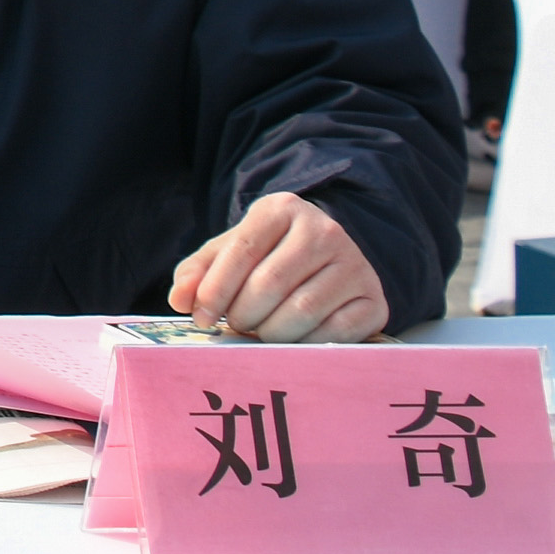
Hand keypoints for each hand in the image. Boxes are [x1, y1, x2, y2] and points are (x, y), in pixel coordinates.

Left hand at [168, 190, 391, 341]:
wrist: (325, 263)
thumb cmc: (267, 258)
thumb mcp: (229, 254)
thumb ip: (197, 272)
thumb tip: (180, 300)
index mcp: (283, 209)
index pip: (242, 251)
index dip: (215, 289)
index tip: (201, 316)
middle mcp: (325, 230)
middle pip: (270, 284)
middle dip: (242, 314)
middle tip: (235, 326)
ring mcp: (355, 264)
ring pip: (302, 311)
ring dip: (271, 333)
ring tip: (260, 333)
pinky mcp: (374, 300)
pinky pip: (335, 332)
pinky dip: (306, 344)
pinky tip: (293, 341)